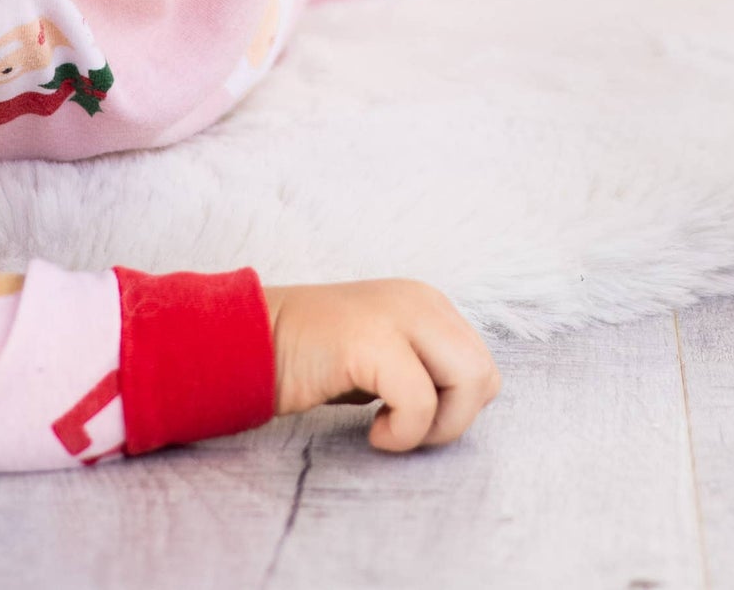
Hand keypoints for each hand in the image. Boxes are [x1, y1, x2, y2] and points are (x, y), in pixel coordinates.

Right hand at [262, 278, 499, 451]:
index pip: (483, 367)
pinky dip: (402, 433)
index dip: (454, 409)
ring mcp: (398, 314)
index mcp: (428, 303)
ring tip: (388, 428)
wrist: (248, 344)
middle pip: (485, 375)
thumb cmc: (313, 361)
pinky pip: (421, 402)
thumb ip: (423, 368)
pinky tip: (371, 431)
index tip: (408, 416)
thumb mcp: (382, 359)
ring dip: (433, 427)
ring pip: (470, 382)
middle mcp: (421, 300)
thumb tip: (463, 403)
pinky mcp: (371, 339)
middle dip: (452, 421)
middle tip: (403, 430)